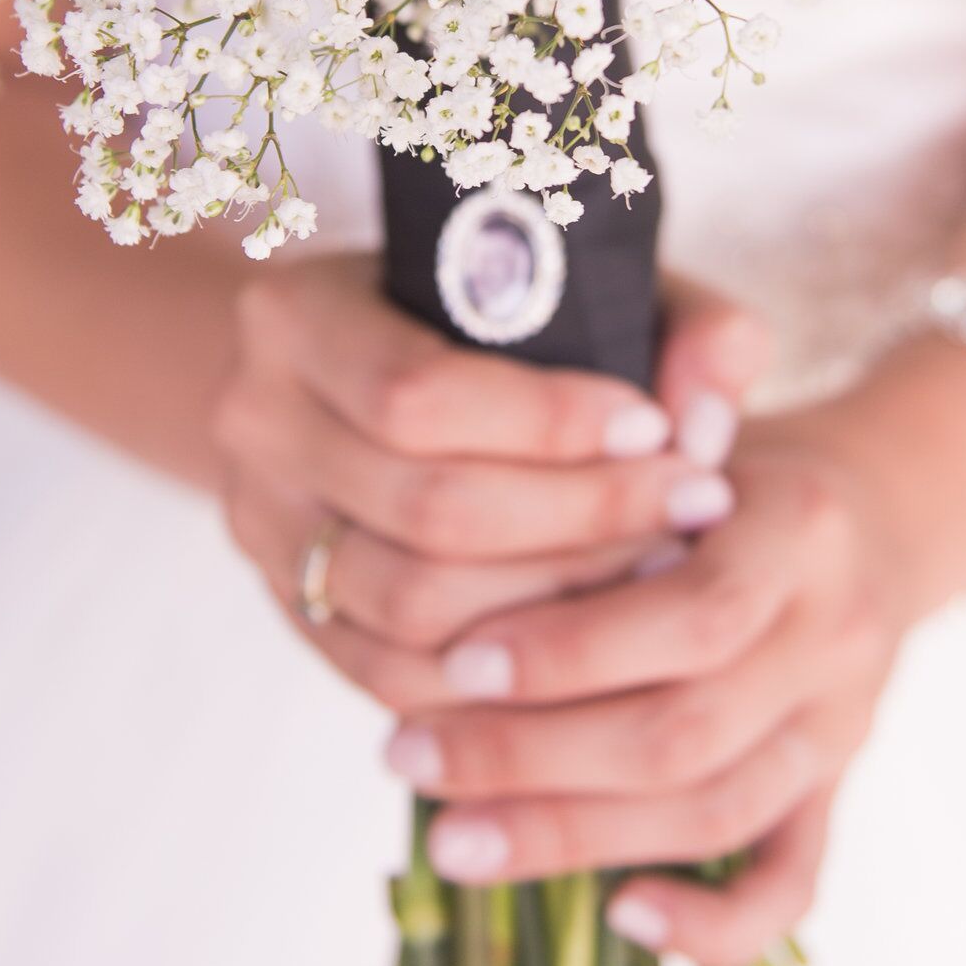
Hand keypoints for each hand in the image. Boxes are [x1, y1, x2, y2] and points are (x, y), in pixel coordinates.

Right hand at [214, 254, 762, 697]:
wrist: (358, 377)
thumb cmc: (494, 321)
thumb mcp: (578, 286)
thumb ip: (672, 321)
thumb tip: (710, 417)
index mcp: (296, 317)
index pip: (418, 393)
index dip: (552, 423)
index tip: (662, 428)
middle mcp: (255, 424)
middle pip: (427, 510)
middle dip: (581, 518)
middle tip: (693, 509)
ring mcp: (263, 532)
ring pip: (413, 608)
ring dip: (555, 604)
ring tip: (660, 571)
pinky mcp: (294, 614)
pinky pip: (396, 679)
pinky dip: (504, 676)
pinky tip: (600, 643)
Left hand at [383, 400, 919, 965]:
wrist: (875, 508)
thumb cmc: (736, 459)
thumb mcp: (700, 406)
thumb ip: (669, 385)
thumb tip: (609, 403)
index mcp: (803, 531)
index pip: (691, 615)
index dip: (568, 650)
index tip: (453, 660)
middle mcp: (836, 637)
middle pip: (685, 732)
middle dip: (531, 754)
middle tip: (405, 752)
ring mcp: (840, 726)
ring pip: (713, 811)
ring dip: (571, 835)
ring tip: (448, 834)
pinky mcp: (833, 789)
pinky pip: (790, 881)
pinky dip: (713, 924)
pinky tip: (616, 917)